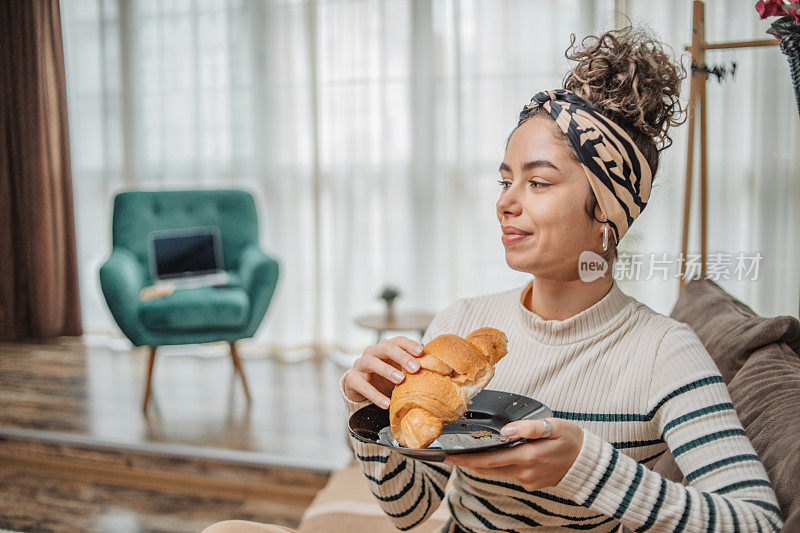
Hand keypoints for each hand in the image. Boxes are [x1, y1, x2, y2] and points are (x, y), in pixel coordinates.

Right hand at [344, 336, 423, 407]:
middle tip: (415, 368)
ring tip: (400, 380)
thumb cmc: (383, 376)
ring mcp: (360, 364)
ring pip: (372, 362)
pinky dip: (374, 395)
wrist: (359, 387)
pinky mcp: (352, 379)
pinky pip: (362, 385)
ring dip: (387, 370)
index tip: (421, 352)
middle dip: (401, 356)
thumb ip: (411, 368)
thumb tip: (437, 371)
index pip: (398, 341)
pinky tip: (386, 403)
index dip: (409, 345)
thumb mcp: (398, 370)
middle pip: (386, 348)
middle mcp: (372, 352)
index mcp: (385, 347)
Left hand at [443, 418, 583, 490]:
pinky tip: (499, 456)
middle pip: (488, 469)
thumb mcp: (554, 426)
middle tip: (449, 456)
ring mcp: (528, 480)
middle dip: (468, 462)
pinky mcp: (531, 484)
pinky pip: (511, 474)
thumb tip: (507, 430)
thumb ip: (529, 427)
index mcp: (527, 457)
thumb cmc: (572, 440)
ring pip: (498, 472)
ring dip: (483, 464)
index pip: (489, 460)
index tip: (450, 456)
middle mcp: (525, 472)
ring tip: (467, 455)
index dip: (467, 459)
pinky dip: (501, 466)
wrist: (589, 463)